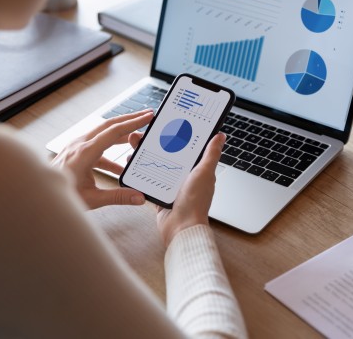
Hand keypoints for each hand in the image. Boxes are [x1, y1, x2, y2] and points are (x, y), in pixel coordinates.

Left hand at [52, 110, 152, 208]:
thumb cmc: (62, 195)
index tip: (148, 117)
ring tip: (137, 138)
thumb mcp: (93, 199)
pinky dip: (110, 152)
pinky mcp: (75, 152)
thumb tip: (139, 197)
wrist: (41, 194)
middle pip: (109, 125)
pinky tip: (120, 168)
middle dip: (130, 119)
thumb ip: (118, 197)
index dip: (133, 123)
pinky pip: (96, 146)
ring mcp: (76, 146)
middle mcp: (80, 144)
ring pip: (103, 134)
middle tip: (148, 115)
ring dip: (121, 134)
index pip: (114, 131)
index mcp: (85, 152)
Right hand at [128, 131, 225, 246]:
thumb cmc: (195, 202)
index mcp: (197, 169)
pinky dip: (140, 170)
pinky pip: (148, 178)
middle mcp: (185, 176)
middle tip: (144, 132)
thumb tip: (220, 136)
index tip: (167, 123)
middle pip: (168, 153)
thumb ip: (211, 154)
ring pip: (156, 163)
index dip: (177, 134)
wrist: (180, 228)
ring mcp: (171, 185)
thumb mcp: (204, 172)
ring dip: (145, 153)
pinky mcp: (159, 193)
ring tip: (135, 143)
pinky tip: (131, 162)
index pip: (187, 146)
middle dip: (156, 142)